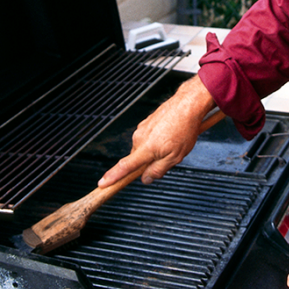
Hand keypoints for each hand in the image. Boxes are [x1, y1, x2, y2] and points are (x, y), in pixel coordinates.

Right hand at [98, 75, 216, 186]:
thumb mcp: (175, 157)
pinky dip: (157, 139)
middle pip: (138, 158)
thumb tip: (145, 179)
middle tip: (170, 155)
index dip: (112, 177)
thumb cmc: (184, 129)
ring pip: (145, 148)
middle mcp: (139, 138)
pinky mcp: (146, 122)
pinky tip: (171, 134)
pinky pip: (148, 137)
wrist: (187, 104)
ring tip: (173, 141)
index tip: (102, 184)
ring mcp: (142, 128)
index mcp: (145, 148)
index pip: (125, 167)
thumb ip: (158, 170)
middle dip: (150, 161)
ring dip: (155, 149)